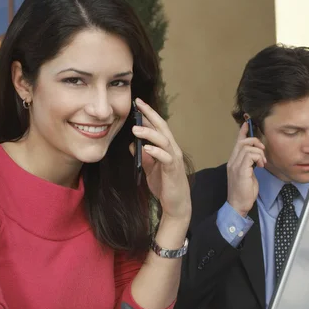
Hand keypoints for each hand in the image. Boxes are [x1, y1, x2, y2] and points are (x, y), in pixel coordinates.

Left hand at [131, 98, 190, 221]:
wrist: (176, 204)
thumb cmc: (164, 185)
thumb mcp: (150, 169)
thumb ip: (143, 156)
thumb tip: (132, 144)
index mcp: (167, 147)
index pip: (158, 126)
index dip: (149, 114)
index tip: (138, 103)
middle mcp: (173, 149)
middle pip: (162, 127)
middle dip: (150, 115)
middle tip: (138, 105)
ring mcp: (174, 159)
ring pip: (163, 140)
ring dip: (149, 133)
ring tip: (135, 129)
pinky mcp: (173, 170)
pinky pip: (165, 157)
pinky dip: (156, 151)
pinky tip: (145, 147)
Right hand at [227, 121, 266, 215]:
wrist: (238, 205)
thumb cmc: (244, 192)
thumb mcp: (248, 175)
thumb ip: (249, 164)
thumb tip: (256, 158)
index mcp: (233, 162)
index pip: (237, 143)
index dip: (243, 132)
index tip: (247, 123)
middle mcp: (232, 162)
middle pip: (243, 142)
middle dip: (255, 142)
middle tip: (263, 151)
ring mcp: (235, 166)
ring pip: (247, 147)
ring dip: (259, 152)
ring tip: (262, 162)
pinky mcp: (240, 170)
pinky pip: (249, 155)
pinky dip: (258, 157)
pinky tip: (260, 165)